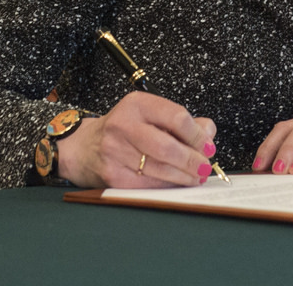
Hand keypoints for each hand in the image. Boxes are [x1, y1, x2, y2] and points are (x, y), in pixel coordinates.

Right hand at [55, 91, 217, 188]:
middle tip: (204, 167)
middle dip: (192, 160)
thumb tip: (208, 133)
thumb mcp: (150, 114)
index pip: (177, 117)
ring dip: (184, 176)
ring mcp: (115, 152)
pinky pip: (148, 185)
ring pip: (159, 169)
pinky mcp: (113, 176)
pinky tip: (177, 184)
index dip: (197, 135)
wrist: (84, 148)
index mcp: (137, 104)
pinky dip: (167, 186)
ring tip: (196, 177)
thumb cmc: (124, 130)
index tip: (208, 146)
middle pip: (168, 147)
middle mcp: (123, 125)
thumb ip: (182, 122)